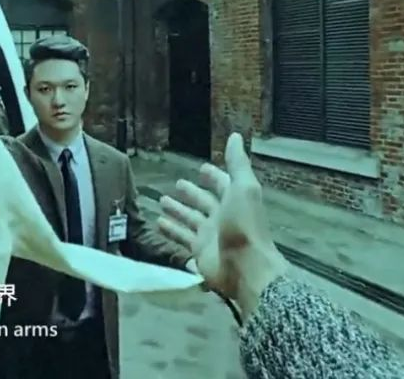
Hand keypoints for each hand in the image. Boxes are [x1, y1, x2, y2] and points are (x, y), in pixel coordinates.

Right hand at [156, 132, 288, 319]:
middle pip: (204, 202)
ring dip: (177, 210)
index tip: (201, 168)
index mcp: (234, 200)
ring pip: (190, 219)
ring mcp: (210, 235)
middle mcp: (222, 217)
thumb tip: (237, 135)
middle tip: (177, 184)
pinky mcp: (199, 251)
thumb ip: (238, 163)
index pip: (222, 184)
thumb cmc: (244, 225)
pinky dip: (170, 230)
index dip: (213, 176)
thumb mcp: (243, 188)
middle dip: (192, 193)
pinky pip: (181, 237)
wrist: (245, 267)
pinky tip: (158, 223)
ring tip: (161, 201)